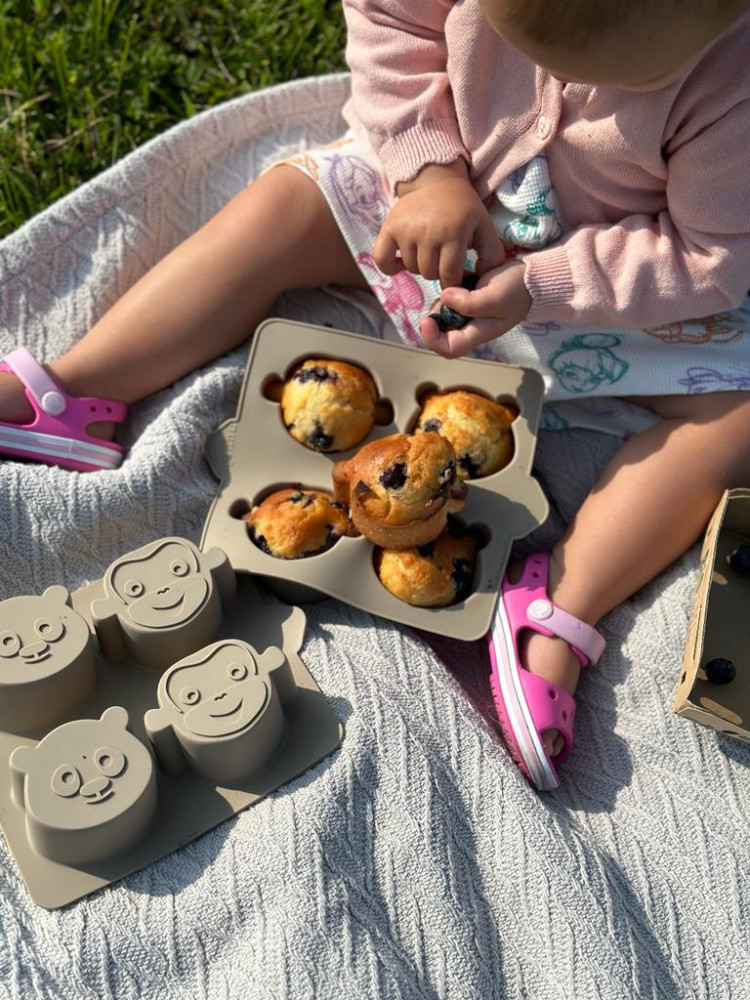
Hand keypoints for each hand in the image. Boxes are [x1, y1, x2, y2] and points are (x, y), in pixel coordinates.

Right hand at [372, 161, 506, 288]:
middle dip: (437, 271)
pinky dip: (389, 267)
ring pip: (411, 268)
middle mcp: (429, 232)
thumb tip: (483, 277)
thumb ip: (491, 253)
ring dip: (419, 266)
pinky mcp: (389, 228)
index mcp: (454, 233)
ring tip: (426, 252)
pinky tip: (399, 263)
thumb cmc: (462, 207)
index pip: (449, 275)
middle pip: (429, 274)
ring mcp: (406, 230)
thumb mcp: (483, 225)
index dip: (453, 282)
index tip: (453, 275)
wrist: (436, 180)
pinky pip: (382, 259)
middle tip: (441, 258)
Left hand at [420, 260, 531, 357]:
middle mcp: (469, 329)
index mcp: (477, 334)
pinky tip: (461, 281)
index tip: (426, 320)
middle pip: (440, 333)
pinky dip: (448, 293)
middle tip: (446, 294)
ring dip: (442, 302)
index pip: (449, 349)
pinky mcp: (465, 303)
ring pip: (441, 316)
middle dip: (436, 316)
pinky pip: (447, 302)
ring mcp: (466, 317)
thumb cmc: (515, 290)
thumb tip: (445, 298)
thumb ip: (470, 302)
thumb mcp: (495, 297)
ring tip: (459, 285)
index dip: (432, 339)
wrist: (529, 278)